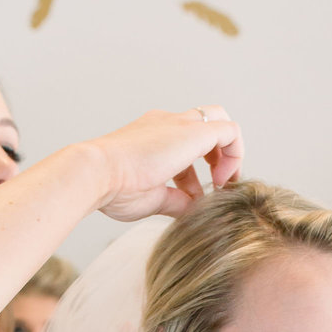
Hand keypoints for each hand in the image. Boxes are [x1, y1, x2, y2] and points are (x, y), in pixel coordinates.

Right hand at [89, 107, 243, 222]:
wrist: (97, 173)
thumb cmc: (113, 188)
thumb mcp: (151, 198)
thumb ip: (175, 201)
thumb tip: (191, 210)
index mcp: (151, 136)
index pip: (183, 143)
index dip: (196, 170)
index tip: (196, 195)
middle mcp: (166, 123)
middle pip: (205, 124)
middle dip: (217, 154)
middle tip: (218, 184)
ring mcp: (178, 123)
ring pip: (219, 121)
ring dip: (227, 155)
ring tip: (223, 185)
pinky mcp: (193, 131)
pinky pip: (230, 131)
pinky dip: (234, 155)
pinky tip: (222, 182)